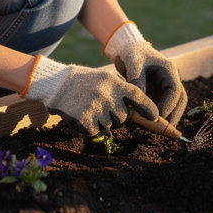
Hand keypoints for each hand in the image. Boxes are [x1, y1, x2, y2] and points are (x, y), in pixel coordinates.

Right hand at [25, 57, 157, 136]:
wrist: (56, 84)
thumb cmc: (84, 83)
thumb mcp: (105, 80)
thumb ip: (122, 93)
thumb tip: (146, 114)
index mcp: (113, 82)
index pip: (137, 95)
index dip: (147, 108)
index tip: (156, 117)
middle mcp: (106, 94)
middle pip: (123, 118)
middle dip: (115, 117)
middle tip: (100, 106)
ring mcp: (95, 106)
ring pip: (108, 126)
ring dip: (100, 122)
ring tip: (87, 108)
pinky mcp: (84, 119)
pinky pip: (94, 132)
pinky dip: (88, 128)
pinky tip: (80, 116)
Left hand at [104, 22, 187, 125]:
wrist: (127, 48)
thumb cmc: (131, 52)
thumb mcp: (133, 63)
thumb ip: (137, 81)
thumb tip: (138, 102)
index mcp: (168, 70)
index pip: (175, 90)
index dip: (169, 105)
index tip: (158, 116)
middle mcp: (170, 79)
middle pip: (179, 100)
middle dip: (174, 115)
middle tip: (163, 130)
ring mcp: (165, 86)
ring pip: (173, 104)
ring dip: (167, 117)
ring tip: (157, 129)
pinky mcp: (158, 92)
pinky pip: (161, 105)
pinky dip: (157, 114)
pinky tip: (149, 123)